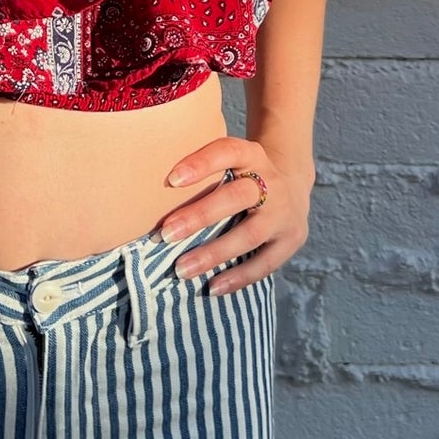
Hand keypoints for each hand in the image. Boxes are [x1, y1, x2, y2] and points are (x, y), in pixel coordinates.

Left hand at [159, 140, 312, 296]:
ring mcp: (284, 213)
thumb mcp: (229, 162)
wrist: (292, 185)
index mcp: (252, 155)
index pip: (227, 152)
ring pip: (250, 234)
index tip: (171, 179)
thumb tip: (146, 197)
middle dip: (200, 216)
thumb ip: (200, 172)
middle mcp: (271, 182)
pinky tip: (212, 287)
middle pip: (236, 197)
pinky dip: (238, 277)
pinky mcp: (292, 240)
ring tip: (181, 269)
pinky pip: (266, 262)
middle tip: (165, 234)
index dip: (201, 163)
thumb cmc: (241, 176)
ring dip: (214, 253)